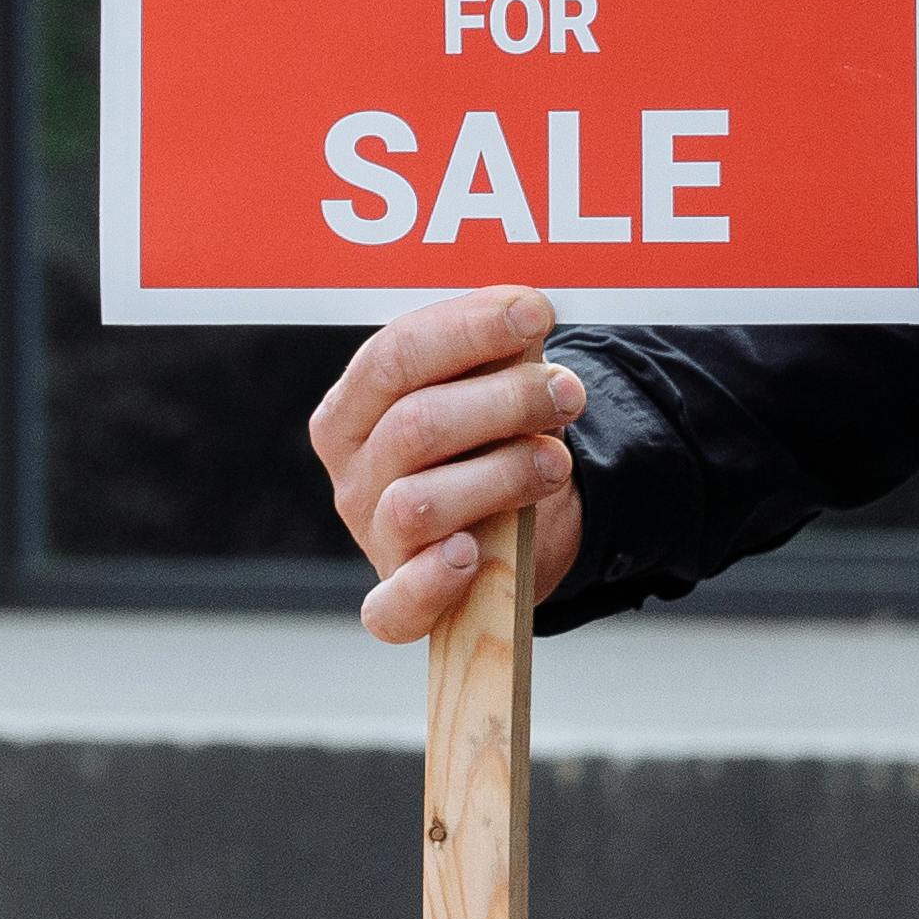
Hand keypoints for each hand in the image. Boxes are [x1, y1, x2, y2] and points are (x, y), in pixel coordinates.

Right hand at [308, 286, 585, 642]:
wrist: (504, 537)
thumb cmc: (487, 447)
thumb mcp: (484, 393)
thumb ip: (493, 356)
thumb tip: (527, 311)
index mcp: (351, 410)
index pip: (393, 356)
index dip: (466, 329)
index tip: (536, 310)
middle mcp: (353, 476)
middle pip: (415, 426)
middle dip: (503, 400)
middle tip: (567, 392)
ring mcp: (373, 540)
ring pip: (420, 504)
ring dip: (501, 473)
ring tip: (555, 461)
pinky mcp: (399, 601)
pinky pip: (394, 608)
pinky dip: (431, 583)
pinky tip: (471, 555)